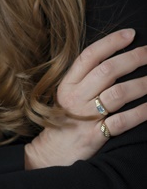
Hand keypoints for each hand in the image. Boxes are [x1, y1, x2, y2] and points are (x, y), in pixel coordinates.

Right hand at [25, 28, 146, 168]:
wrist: (50, 154)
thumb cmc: (64, 120)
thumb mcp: (67, 95)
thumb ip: (85, 78)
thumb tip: (113, 57)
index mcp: (67, 84)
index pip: (90, 56)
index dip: (111, 42)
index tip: (130, 34)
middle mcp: (75, 97)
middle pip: (107, 71)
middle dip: (132, 58)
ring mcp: (85, 117)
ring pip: (117, 94)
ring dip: (141, 84)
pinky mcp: (94, 136)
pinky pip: (121, 122)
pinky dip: (139, 113)